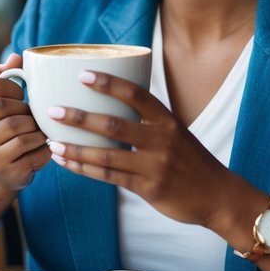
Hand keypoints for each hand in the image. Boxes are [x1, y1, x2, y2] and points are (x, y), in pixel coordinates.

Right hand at [0, 53, 51, 191]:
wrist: (7, 169)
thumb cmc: (9, 127)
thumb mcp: (5, 99)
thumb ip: (6, 75)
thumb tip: (14, 57)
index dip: (14, 88)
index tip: (20, 96)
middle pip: (3, 106)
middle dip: (25, 110)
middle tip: (32, 116)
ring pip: (20, 129)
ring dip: (37, 128)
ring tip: (38, 131)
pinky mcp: (2, 167)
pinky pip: (31, 149)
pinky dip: (43, 146)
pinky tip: (41, 147)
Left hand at [46, 70, 237, 227]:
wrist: (217, 195)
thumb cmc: (191, 161)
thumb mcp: (177, 133)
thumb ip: (149, 121)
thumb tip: (111, 104)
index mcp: (168, 120)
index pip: (136, 94)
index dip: (109, 83)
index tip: (83, 74)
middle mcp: (162, 140)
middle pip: (114, 125)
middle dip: (80, 118)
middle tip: (53, 111)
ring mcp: (155, 165)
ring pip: (107, 155)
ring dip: (76, 149)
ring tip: (52, 143)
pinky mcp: (148, 188)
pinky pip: (110, 177)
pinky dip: (85, 170)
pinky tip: (67, 163)